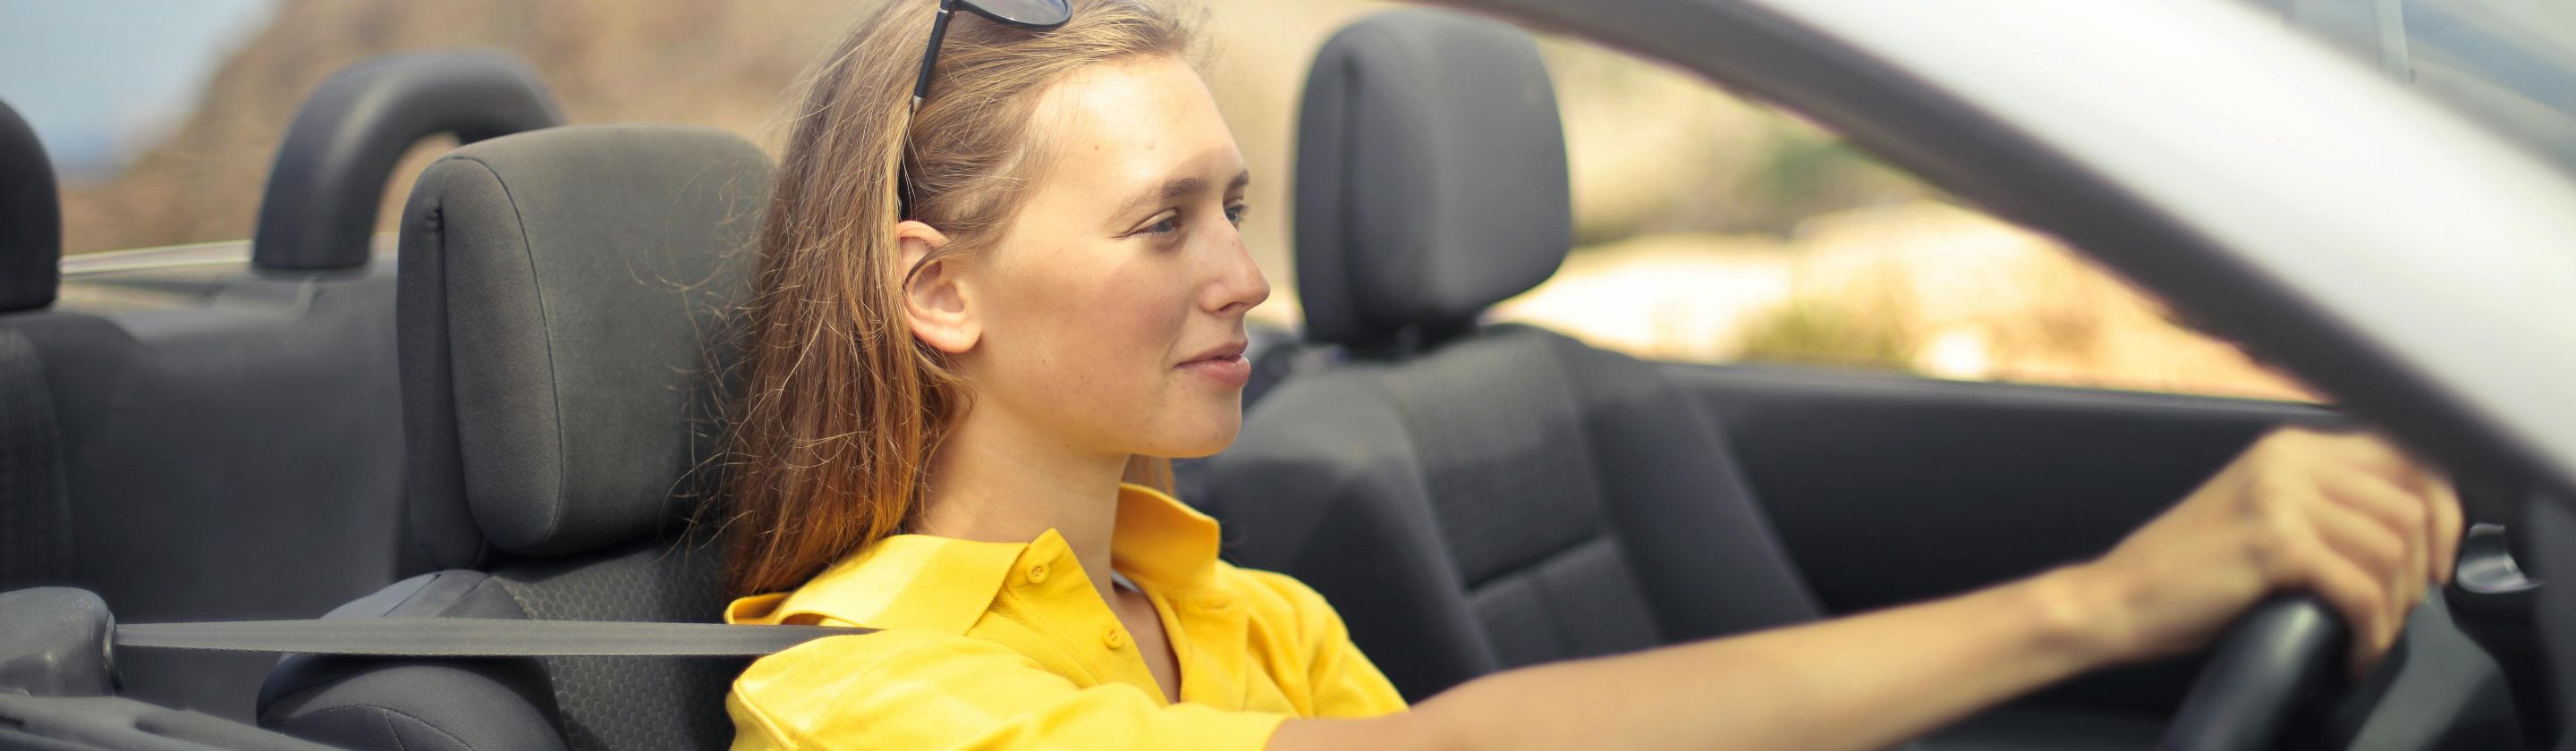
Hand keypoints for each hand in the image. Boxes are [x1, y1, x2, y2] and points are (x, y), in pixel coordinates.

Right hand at [2064, 427, 2462, 674]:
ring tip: (2370, 635)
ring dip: (2395, 608)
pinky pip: (2360, 591)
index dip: (2444, 510)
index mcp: (2289, 447)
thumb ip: (2322, 503)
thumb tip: (2409, 532)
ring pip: (2392, 550)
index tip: (2438, 562)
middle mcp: (2288, 459)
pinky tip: (2353, 653)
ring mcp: (2280, 497)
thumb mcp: (2260, 514)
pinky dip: (2370, 633)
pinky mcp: (2274, 544)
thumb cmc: (2186, 572)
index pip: (2407, 456)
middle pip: (2411, 504)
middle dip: (2423, 569)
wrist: (2116, 598)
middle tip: (2402, 610)